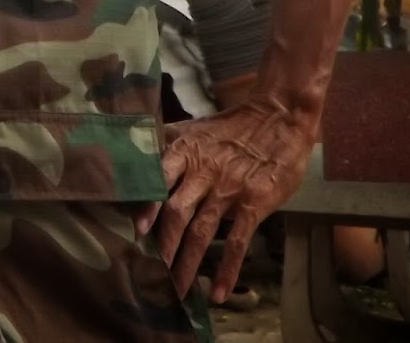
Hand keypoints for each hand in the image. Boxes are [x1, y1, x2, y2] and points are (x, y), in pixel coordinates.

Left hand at [133, 97, 314, 302]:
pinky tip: (218, 291)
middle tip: (149, 273)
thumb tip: (132, 162)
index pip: (158, 179)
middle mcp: (202, 171)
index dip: (147, 205)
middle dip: (163, 246)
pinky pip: (236, 242)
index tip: (135, 229)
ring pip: (201, 232)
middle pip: (177, 213)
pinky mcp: (253, 204)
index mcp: (184, 151)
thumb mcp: (193, 129)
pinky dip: (227, 269)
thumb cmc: (230, 128)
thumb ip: (165, 147)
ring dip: (187, 263)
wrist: (277, 118)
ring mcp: (228, 189)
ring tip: (176, 290)